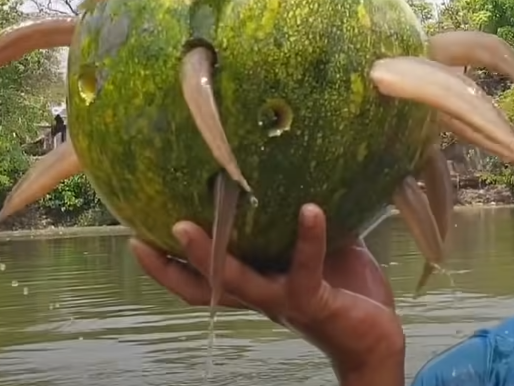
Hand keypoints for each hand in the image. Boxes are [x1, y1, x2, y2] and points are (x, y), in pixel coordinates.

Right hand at [130, 203, 404, 384]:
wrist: (376, 338)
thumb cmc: (344, 290)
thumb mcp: (314, 252)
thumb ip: (298, 222)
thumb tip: (293, 175)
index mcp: (256, 284)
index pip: (202, 279)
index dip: (167, 266)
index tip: (137, 239)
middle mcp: (260, 296)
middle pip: (205, 286)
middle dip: (172, 265)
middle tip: (147, 235)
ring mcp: (283, 301)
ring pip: (238, 282)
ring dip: (212, 256)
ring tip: (191, 226)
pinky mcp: (313, 301)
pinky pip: (305, 269)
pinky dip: (307, 238)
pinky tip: (310, 209)